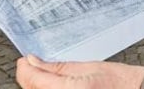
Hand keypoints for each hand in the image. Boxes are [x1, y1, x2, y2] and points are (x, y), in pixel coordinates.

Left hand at [15, 55, 143, 88]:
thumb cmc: (119, 81)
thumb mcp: (87, 67)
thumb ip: (56, 67)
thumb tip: (33, 62)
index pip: (32, 79)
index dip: (24, 68)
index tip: (24, 59)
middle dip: (29, 77)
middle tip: (32, 63)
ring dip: (36, 85)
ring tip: (44, 73)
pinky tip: (52, 83)